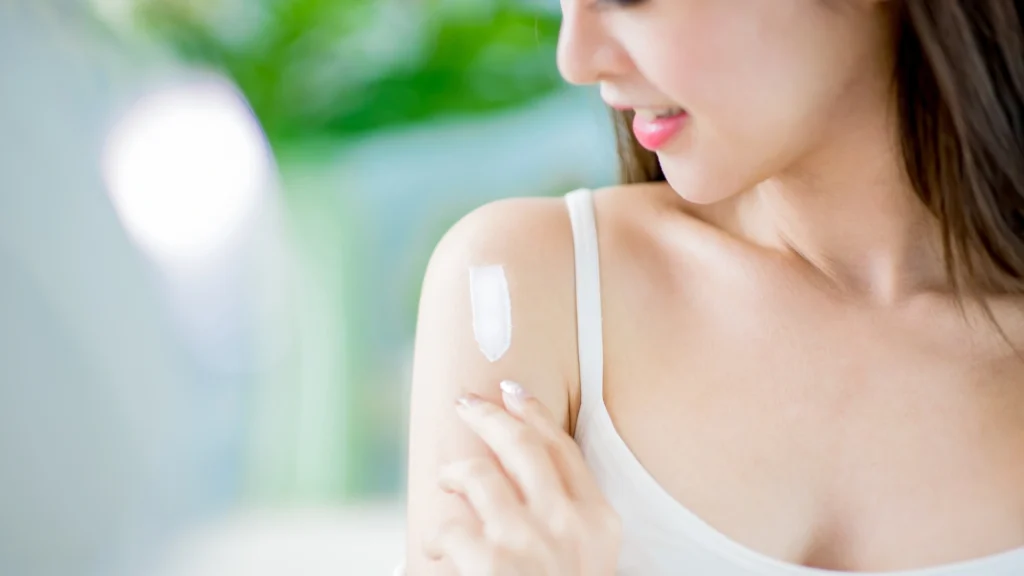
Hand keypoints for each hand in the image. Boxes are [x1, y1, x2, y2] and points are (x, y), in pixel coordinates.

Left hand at [426, 380, 620, 574]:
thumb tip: (529, 479)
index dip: (534, 412)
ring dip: (454, 472)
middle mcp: (566, 522)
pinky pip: (448, 526)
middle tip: (465, 404)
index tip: (511, 391)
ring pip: (478, 473)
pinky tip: (436, 547)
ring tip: (445, 480)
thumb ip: (571, 519)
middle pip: (521, 443)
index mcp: (598, 520)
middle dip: (487, 415)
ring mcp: (526, 539)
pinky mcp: (489, 563)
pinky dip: (436, 535)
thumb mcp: (593, 557)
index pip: (562, 448)